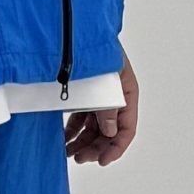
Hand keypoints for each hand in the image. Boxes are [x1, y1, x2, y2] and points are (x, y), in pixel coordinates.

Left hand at [65, 52, 138, 166]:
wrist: (76, 32)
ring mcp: (100, 98)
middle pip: (109, 132)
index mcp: (127, 94)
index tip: (102, 161)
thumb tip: (110, 132)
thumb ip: (108, 108)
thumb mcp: (105, 80)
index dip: (116, 148)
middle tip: (80, 158)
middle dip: (96, 148)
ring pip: (94, 128)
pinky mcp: (85, 96)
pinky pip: (82, 119)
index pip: (127, 129)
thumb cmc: (94, 50)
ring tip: (70, 153)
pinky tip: (66, 139)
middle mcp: (115, 99)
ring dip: (84, 143)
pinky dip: (74, 131)